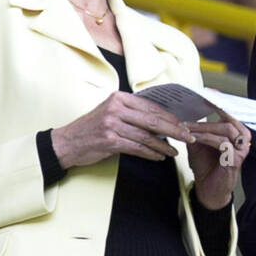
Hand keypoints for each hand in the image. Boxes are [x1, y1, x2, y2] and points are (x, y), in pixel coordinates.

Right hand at [51, 92, 191, 169]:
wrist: (67, 143)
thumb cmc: (93, 127)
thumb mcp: (111, 112)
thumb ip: (133, 113)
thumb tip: (163, 120)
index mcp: (120, 98)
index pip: (152, 106)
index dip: (171, 116)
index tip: (184, 124)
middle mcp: (116, 108)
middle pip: (153, 120)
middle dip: (174, 130)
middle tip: (188, 137)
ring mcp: (112, 124)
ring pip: (146, 136)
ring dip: (163, 146)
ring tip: (174, 152)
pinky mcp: (110, 140)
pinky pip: (137, 148)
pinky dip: (150, 153)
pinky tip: (159, 157)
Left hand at [187, 111, 251, 209]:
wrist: (208, 190)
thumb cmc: (206, 167)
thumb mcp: (199, 143)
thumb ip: (198, 130)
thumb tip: (187, 114)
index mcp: (236, 132)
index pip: (230, 113)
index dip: (219, 102)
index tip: (207, 93)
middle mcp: (242, 139)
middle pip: (229, 119)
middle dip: (208, 115)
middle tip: (191, 114)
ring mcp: (241, 149)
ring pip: (226, 129)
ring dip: (204, 127)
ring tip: (188, 128)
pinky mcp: (236, 159)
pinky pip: (221, 143)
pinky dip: (205, 138)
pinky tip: (193, 139)